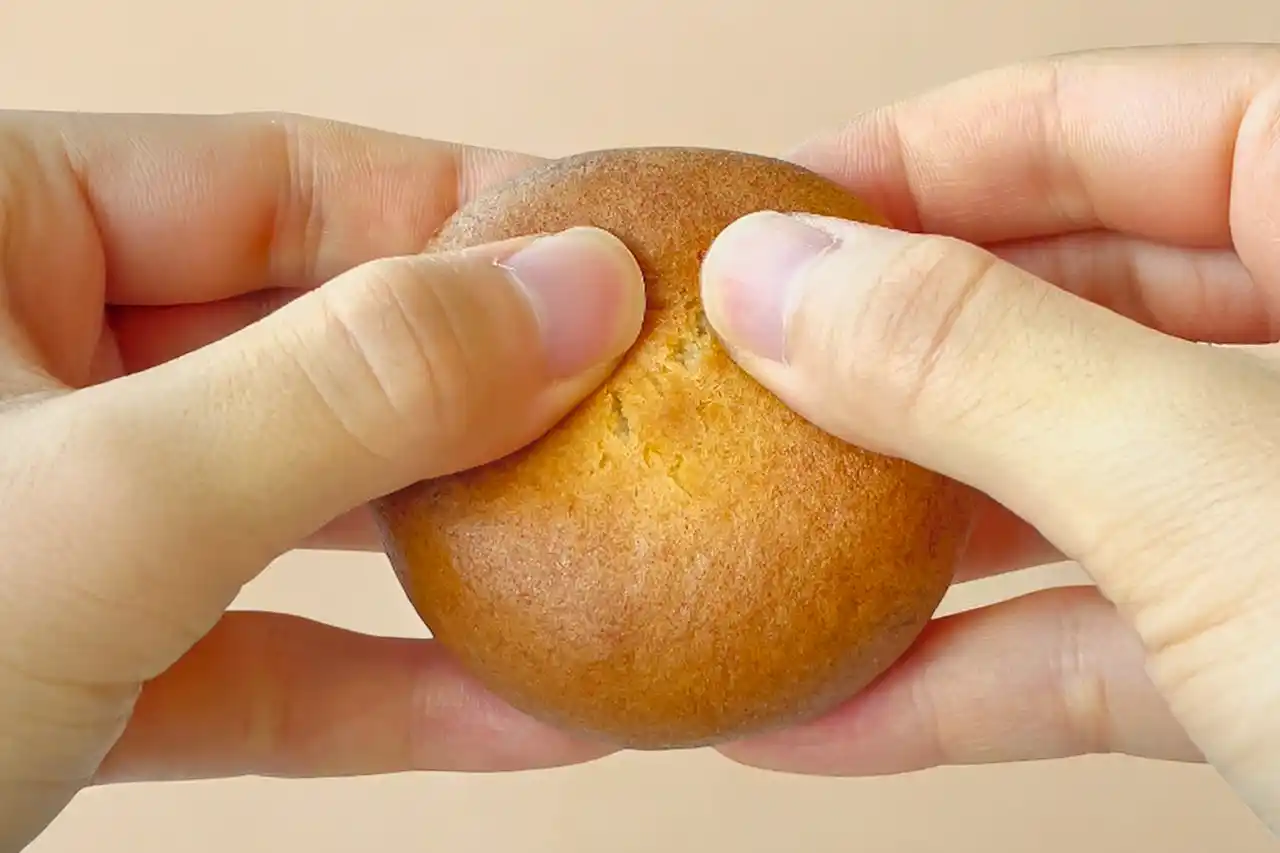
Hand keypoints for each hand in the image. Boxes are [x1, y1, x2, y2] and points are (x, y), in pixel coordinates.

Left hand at [0, 113, 645, 849]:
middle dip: (488, 407)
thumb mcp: (95, 503)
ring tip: (616, 567)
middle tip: (646, 428)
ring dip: (460, 566)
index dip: (474, 223)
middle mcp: (31, 359)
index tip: (622, 273)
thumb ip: (347, 389)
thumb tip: (570, 298)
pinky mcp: (79, 668)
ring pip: (302, 517)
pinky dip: (391, 695)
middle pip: (318, 349)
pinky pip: (264, 663)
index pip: (292, 180)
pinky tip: (530, 712)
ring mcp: (62, 519)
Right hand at [699, 44, 1279, 834]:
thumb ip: (980, 365)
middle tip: (721, 399)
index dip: (896, 168)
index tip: (751, 228)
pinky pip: (1087, 644)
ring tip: (739, 559)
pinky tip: (821, 719)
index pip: (1084, 126)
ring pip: (1053, 486)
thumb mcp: (1225, 489)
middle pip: (1047, 308)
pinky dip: (955, 687)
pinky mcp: (1273, 658)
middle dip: (871, 368)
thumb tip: (775, 280)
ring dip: (889, 544)